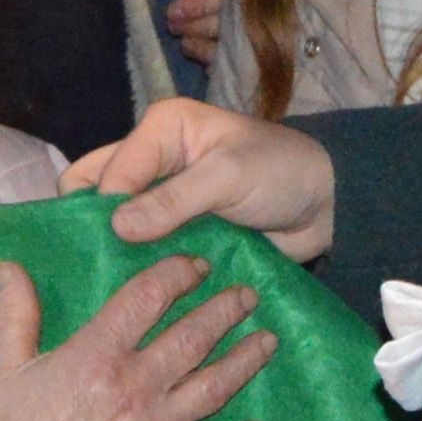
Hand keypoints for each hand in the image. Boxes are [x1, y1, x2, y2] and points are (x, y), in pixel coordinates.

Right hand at [0, 253, 272, 420]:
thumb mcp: (6, 367)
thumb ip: (16, 312)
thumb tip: (9, 264)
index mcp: (97, 356)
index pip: (148, 299)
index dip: (177, 274)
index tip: (195, 266)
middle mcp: (136, 387)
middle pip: (194, 337)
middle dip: (225, 310)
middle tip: (247, 294)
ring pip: (214, 386)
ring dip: (246, 361)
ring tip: (268, 340)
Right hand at [71, 97, 335, 262]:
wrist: (326, 206)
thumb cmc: (281, 173)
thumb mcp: (228, 177)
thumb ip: (174, 200)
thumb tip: (118, 227)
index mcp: (161, 128)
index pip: (107, 169)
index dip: (103, 208)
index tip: (112, 246)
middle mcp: (152, 159)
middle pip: (97, 193)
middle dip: (95, 228)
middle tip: (97, 266)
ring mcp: (162, 199)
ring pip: (116, 226)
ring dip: (117, 252)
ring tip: (111, 286)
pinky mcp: (176, 231)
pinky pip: (144, 249)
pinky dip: (139, 266)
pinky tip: (133, 292)